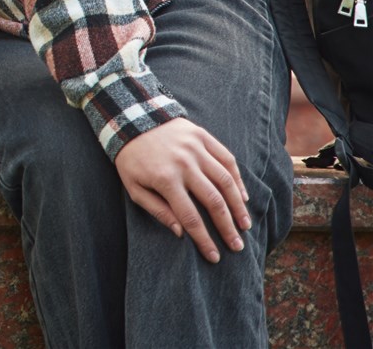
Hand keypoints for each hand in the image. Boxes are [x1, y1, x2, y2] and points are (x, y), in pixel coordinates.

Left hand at [114, 119, 251, 261]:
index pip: (190, 217)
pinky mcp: (203, 136)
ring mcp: (196, 148)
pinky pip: (227, 160)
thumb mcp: (133, 186)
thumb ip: (157, 210)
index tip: (214, 256)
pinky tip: (243, 197)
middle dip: (227, 228)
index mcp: (165, 179)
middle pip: (213, 202)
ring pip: (226, 181)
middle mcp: (184, 164)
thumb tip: (181, 233)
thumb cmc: (131, 158)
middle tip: (237, 247)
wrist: (131, 118)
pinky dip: (238, 180)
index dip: (204, 240)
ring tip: (245, 226)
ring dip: (238, 207)